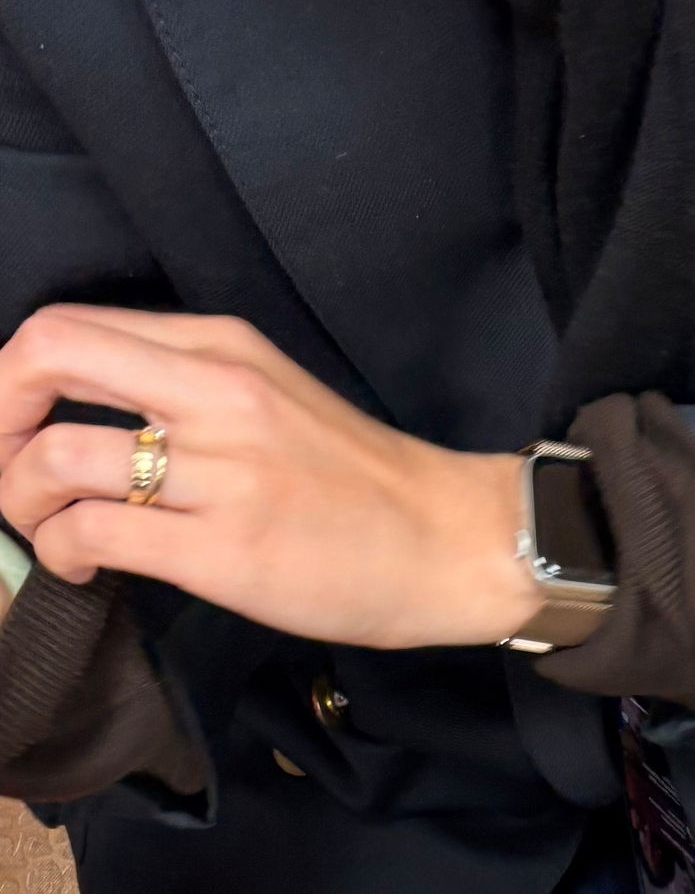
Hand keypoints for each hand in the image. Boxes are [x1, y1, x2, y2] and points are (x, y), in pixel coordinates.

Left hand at [0, 304, 542, 648]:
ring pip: (57, 458)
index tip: (12, 422)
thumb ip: (186, 390)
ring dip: (20, 499)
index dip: (10, 375)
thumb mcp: (271, 397)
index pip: (68, 327)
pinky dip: (61, 550)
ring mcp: (221, 471)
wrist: (451, 543)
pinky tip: (81, 566)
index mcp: (220, 347)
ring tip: (46, 532)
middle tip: (5, 471)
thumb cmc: (361, 484)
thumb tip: (91, 415)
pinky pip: (96, 533)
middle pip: (46, 359)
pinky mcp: (225, 549)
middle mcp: (215, 393)